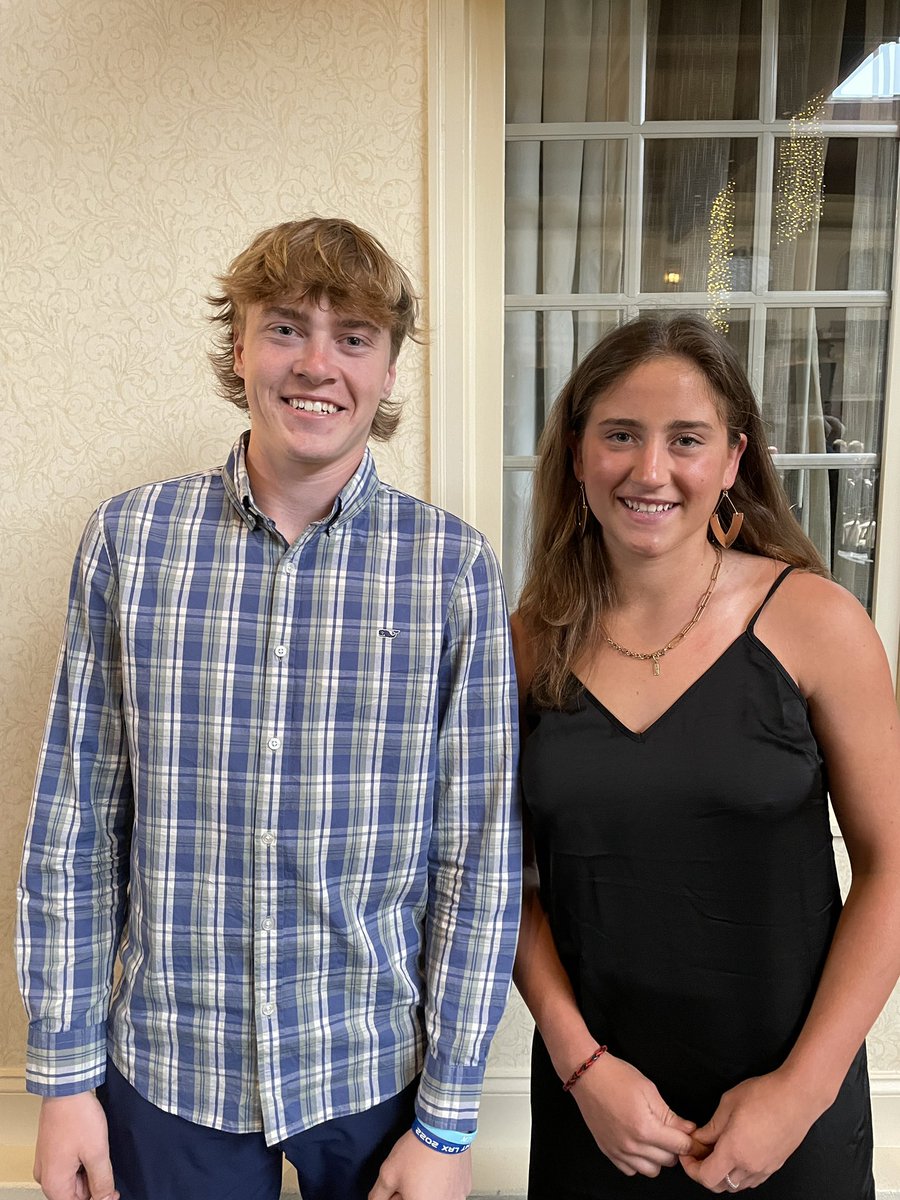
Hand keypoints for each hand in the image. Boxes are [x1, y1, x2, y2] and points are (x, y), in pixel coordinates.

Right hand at [33, 1092, 117, 1199]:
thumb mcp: (97, 1152)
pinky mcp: (51, 1151)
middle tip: (105, 1161)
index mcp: (54, 1183)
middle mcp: (46, 1176)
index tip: (113, 1190)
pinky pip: (69, 1165)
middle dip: (94, 1182)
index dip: (99, 1198)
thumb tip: (106, 1199)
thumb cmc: (77, 1116)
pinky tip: (90, 1144)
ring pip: (74, 1178)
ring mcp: (47, 1163)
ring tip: (96, 1147)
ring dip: (89, 1169)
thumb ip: (102, 1181)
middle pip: (75, 1193)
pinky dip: (82, 1159)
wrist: (66, 1088)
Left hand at [368, 1129, 470, 1199]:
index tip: (398, 1186)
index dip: (397, 1194)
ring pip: (435, 1197)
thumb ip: (378, 1195)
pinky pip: (449, 1191)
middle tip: (410, 1175)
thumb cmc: (419, 1151)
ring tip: (424, 1169)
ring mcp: (456, 1199)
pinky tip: (437, 1168)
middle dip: (412, 1192)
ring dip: (427, 1189)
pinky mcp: (464, 1188)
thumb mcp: (388, 1173)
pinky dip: (442, 1183)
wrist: (444, 1129)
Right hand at [568, 1053, 696, 1177]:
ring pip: (651, 1170)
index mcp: (645, 1128)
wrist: (588, 1075)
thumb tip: (688, 1130)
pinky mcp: (608, 1151)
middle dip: (674, 1147)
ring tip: (654, 1138)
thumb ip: (670, 1115)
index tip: (690, 1135)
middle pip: (668, 1161)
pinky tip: (638, 1144)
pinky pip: (631, 1170)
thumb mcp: (649, 1090)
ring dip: (657, 1157)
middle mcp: (632, 1145)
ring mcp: (618, 1151)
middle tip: (671, 1132)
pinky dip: (638, 1161)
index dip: (689, 1140)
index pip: (680, 1146)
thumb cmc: (617, 1077)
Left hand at [679, 1071, 820, 1191]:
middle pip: (720, 1186)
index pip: (706, 1177)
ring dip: (723, 1174)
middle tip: (699, 1152)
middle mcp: (750, 1166)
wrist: (798, 1097)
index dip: (691, 1168)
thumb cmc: (765, 1095)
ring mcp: (764, 1169)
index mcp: (734, 1151)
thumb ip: (711, 1127)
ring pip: (736, 1185)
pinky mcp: (775, 1166)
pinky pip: (751, 1180)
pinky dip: (739, 1173)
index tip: (688, 1155)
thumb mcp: (728, 1104)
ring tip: (718, 1151)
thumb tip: (699, 1139)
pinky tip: (737, 1153)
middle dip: (705, 1172)